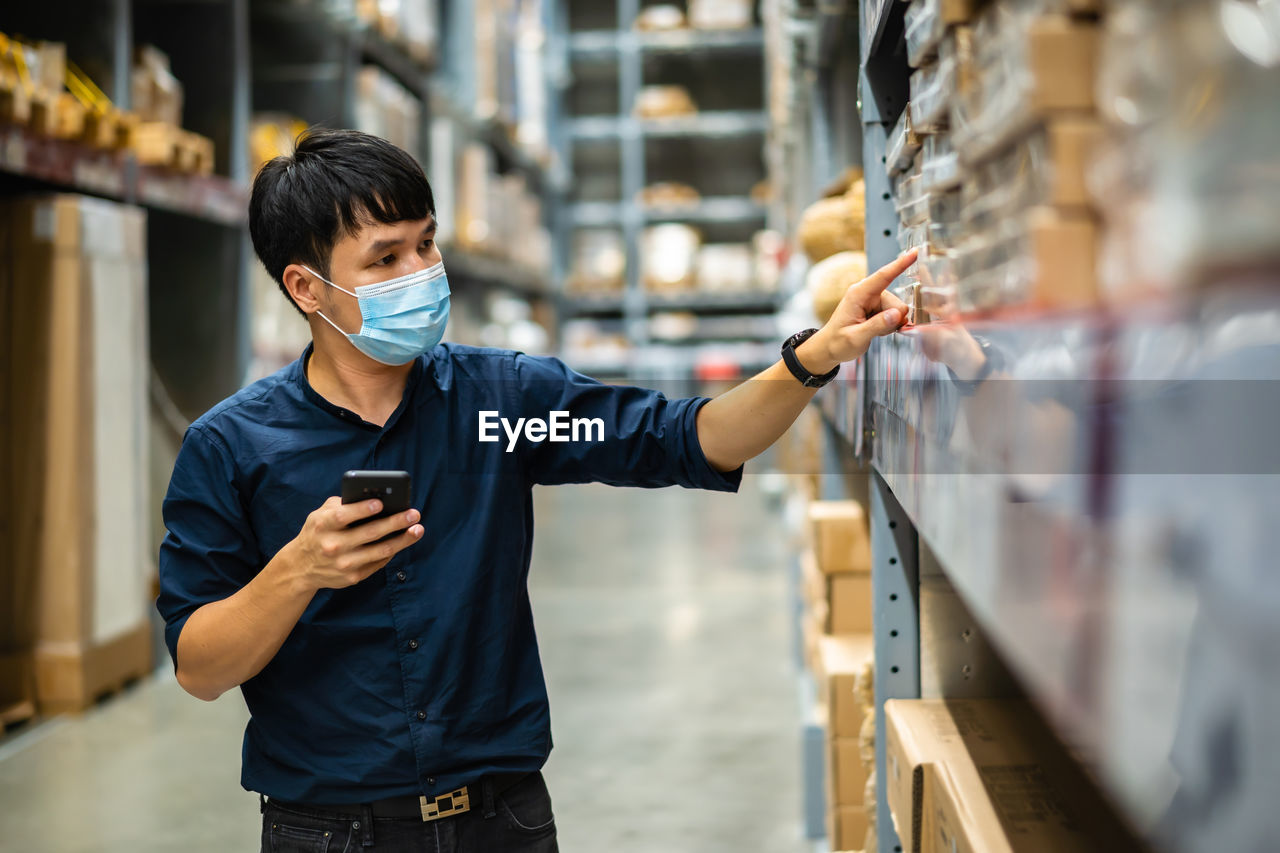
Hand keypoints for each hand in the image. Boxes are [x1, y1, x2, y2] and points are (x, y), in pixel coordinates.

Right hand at [283, 496, 423, 592]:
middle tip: (414, 514)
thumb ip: (343, 504)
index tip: (381, 503)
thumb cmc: (318, 532)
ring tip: (418, 529)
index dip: (362, 509)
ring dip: (403, 540)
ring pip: (381, 551)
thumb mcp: (320, 514)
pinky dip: (393, 551)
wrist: (301, 567)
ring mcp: (344, 564)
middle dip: (395, 522)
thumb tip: (374, 497)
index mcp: (323, 525)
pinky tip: (403, 541)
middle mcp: (333, 546)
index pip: (343, 516)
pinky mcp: (353, 577)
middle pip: (370, 533)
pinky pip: (379, 562)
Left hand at [796, 250, 916, 372]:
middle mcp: (867, 293)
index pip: (884, 276)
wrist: (829, 347)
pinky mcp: (878, 307)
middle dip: (892, 320)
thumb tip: (896, 315)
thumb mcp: (856, 337)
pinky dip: (889, 324)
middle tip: (875, 331)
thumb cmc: (837, 342)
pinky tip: (876, 329)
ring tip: (872, 330)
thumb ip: (876, 326)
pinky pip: (895, 315)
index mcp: (858, 294)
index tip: (914, 252)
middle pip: (897, 304)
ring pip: (898, 311)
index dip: (901, 264)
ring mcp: (874, 300)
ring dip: (890, 324)